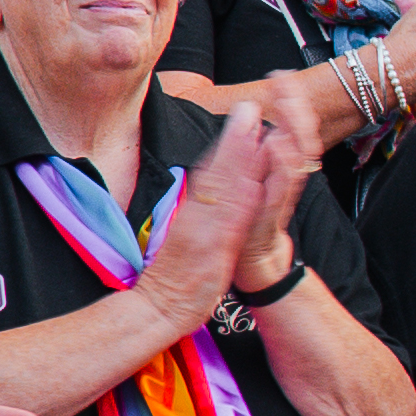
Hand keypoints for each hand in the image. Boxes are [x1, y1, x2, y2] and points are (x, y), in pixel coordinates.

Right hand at [134, 110, 287, 318]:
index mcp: (193, 212)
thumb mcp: (184, 234)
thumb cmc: (174, 273)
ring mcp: (207, 231)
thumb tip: (207, 186)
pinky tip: (255, 181)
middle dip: (236, 139)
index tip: (242, 115)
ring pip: (226, 189)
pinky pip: (229, 223)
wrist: (159, 307)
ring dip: (241, 158)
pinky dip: (242, 201)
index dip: (229, 142)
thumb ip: (197, 211)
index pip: (212, 171)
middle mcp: (199, 215)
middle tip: (250, 107)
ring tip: (255, 129)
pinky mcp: (214, 250)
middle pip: (219, 171)